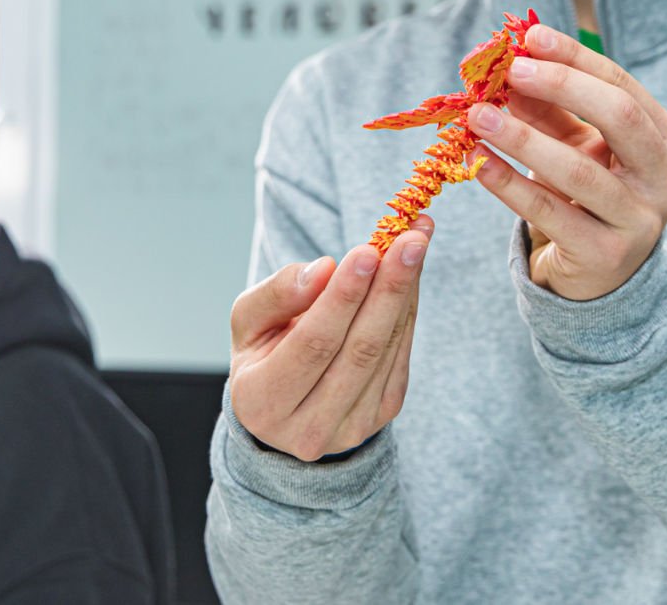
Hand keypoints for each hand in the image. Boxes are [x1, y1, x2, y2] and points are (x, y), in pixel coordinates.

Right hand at [227, 219, 430, 461]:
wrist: (286, 405)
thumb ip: (277, 294)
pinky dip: (408, 309)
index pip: (313, 343)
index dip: (343, 297)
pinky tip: (411, 273)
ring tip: (417, 242)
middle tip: (410, 239)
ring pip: (387, 351)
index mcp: (263, 403)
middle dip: (389, 289)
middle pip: (360, 350)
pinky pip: (401, 355)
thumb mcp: (249, 320)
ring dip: (406, 293)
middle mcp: (310, 428)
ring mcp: (351, 427)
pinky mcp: (381, 416)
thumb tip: (324, 268)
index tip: (367, 251)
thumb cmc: (262, 352)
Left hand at [468, 24, 666, 300]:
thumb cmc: (589, 193)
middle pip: (619, 117)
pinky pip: (550, 212)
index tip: (530, 37)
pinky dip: (509, 184)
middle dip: (562, 86)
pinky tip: (479, 162)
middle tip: (510, 71)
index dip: (575, 58)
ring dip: (523, 138)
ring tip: (479, 115)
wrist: (600, 273)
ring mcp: (642, 220)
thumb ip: (550, 109)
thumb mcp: (576, 145)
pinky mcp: (607, 256)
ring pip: (580, 170)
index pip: (621, 84)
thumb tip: (509, 68)